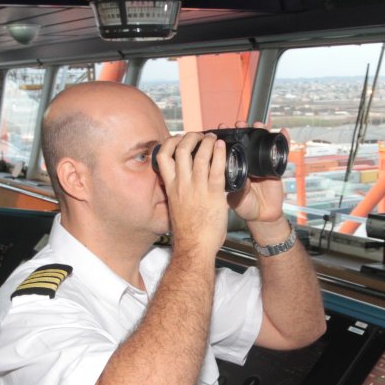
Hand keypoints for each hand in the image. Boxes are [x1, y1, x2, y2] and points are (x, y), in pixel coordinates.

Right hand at [155, 132, 229, 255]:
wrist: (195, 248)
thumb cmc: (188, 232)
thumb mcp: (176, 207)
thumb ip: (179, 192)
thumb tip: (184, 183)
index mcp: (171, 188)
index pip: (162, 157)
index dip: (169, 143)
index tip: (178, 139)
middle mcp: (182, 185)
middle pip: (180, 150)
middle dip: (190, 137)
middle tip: (199, 135)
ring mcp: (197, 189)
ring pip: (199, 155)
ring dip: (207, 142)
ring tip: (213, 138)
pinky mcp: (213, 194)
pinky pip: (216, 168)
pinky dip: (219, 154)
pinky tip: (222, 147)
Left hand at [227, 122, 287, 225]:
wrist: (262, 216)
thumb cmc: (246, 207)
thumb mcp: (238, 199)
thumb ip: (241, 190)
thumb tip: (246, 179)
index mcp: (234, 167)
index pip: (229, 147)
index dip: (225, 137)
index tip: (221, 127)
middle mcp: (247, 162)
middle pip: (245, 140)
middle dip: (242, 129)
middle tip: (239, 123)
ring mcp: (261, 163)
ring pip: (261, 143)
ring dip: (260, 130)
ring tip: (258, 123)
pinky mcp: (275, 167)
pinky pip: (280, 152)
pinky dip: (283, 141)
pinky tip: (283, 132)